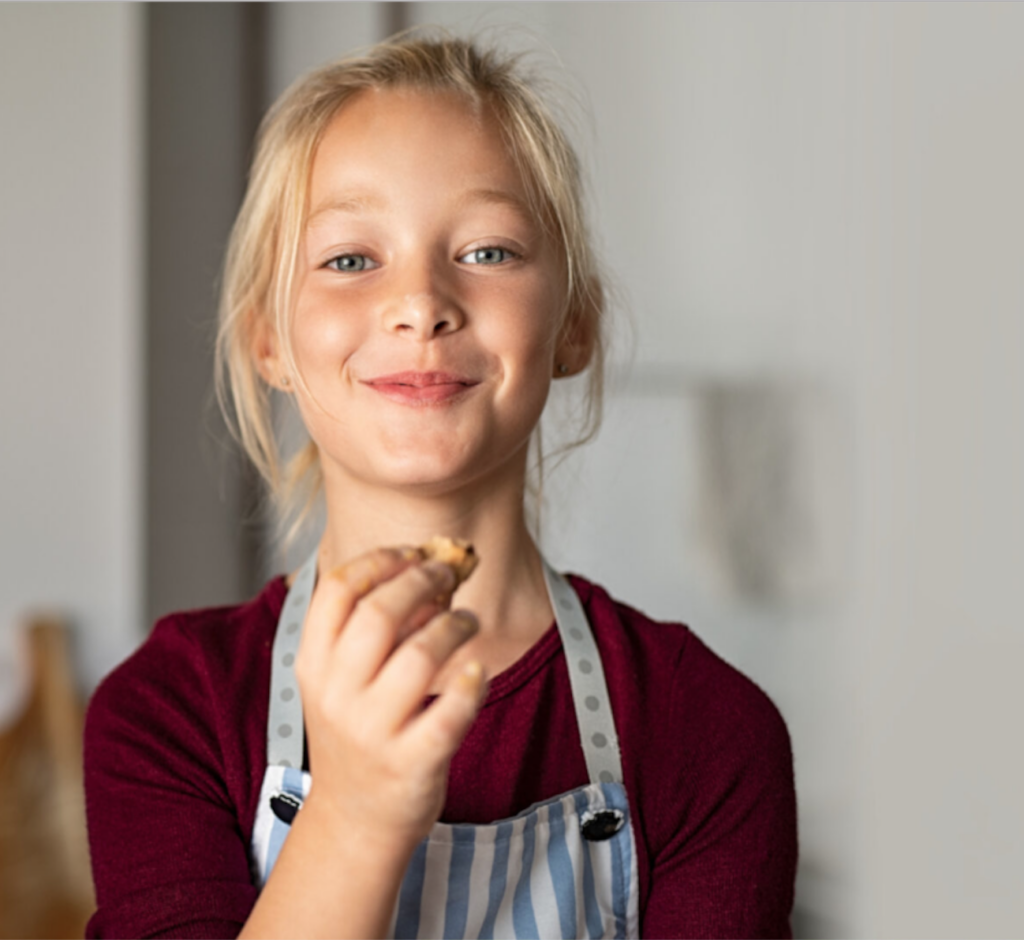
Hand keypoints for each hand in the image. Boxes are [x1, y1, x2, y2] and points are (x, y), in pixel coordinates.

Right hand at [294, 546, 487, 853]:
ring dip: (453, 625)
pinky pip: (450, 710)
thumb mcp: (344, 681)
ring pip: (419, 655)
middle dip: (423, 580)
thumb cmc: (358, 733)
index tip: (412, 552)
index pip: (337, 590)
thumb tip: (430, 568)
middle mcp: (337, 696)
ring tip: (468, 621)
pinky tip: (476, 670)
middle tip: (449, 574)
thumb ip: (375, 628)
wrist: (356, 819)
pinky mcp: (412, 762)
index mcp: (313, 665)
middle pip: (379, 614)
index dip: (380, 560)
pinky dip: (470, 682)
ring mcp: (373, 732)